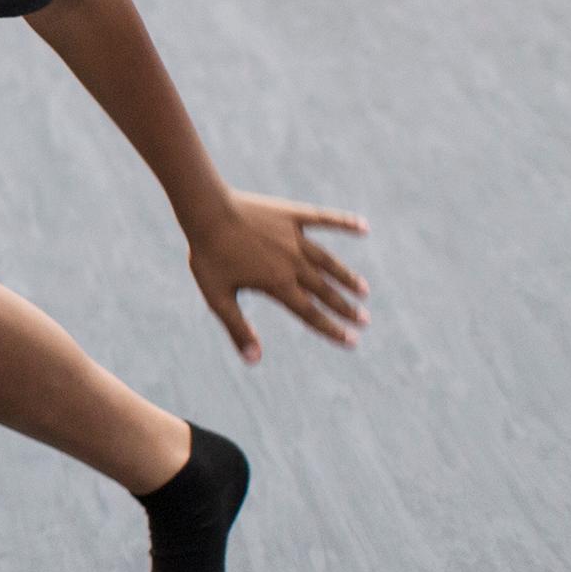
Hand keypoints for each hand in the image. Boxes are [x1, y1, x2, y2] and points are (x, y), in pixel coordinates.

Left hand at [184, 192, 368, 360]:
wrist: (205, 211)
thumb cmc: (208, 255)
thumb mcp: (218, 297)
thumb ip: (238, 328)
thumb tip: (254, 361)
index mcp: (277, 284)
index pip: (310, 313)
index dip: (332, 329)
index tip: (352, 340)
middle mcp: (292, 262)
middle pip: (324, 290)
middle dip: (345, 308)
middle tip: (365, 320)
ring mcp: (295, 238)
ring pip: (328, 262)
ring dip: (346, 276)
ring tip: (363, 289)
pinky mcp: (292, 214)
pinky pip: (325, 219)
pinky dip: (345, 223)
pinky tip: (364, 227)